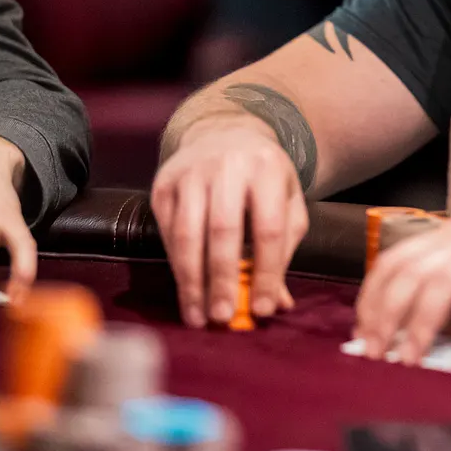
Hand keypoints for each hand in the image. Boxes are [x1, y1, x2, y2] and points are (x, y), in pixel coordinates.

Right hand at [151, 113, 307, 327]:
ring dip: (192, 281)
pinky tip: (186, 289)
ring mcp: (191, 173)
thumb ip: (285, 247)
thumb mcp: (286, 201)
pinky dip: (176, 265)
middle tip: (224, 317)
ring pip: (187, 234)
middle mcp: (227, 166)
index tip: (264, 308)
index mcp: (267, 168)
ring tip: (199, 316)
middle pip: (223, 230)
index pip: (268, 228)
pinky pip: (168, 232)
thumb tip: (278, 302)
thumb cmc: (262, 177)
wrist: (224, 133)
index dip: (267, 271)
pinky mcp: (164, 183)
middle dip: (223, 279)